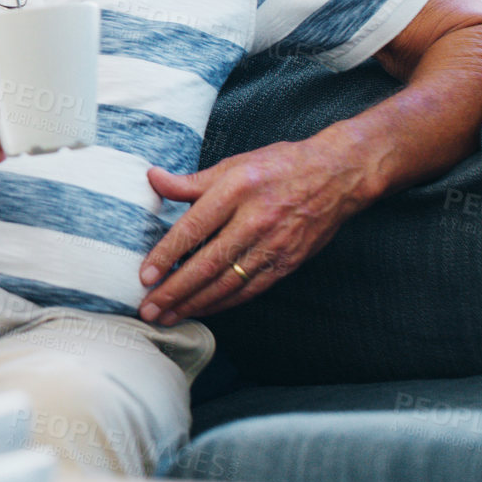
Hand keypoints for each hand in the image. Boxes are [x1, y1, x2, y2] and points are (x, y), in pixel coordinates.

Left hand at [135, 137, 374, 324]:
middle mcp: (254, 220)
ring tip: (168, 316)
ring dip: (195, 303)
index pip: (193, 228)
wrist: (336, 176)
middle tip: (149, 309)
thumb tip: (153, 178)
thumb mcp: (232, 164)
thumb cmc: (278, 166)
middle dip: (175, 291)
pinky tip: (202, 309)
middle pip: (207, 263)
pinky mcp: (288, 262)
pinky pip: (250, 288)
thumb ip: (191, 181)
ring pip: (228, 282)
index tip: (145, 276)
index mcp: (235, 191)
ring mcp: (273, 244)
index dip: (167, 255)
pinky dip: (224, 302)